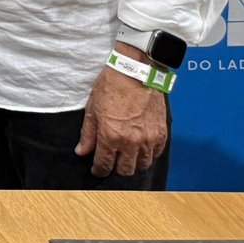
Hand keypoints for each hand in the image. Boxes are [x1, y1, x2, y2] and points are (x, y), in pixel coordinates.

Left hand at [75, 61, 168, 177]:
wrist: (135, 72)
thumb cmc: (110, 87)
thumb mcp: (92, 109)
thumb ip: (88, 134)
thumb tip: (81, 152)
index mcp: (111, 136)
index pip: (104, 164)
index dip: (99, 170)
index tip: (97, 170)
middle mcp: (131, 142)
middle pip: (126, 170)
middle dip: (116, 169)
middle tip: (112, 162)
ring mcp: (148, 139)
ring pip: (143, 165)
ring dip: (134, 163)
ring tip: (127, 156)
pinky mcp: (161, 133)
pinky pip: (156, 153)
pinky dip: (148, 155)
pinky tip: (141, 149)